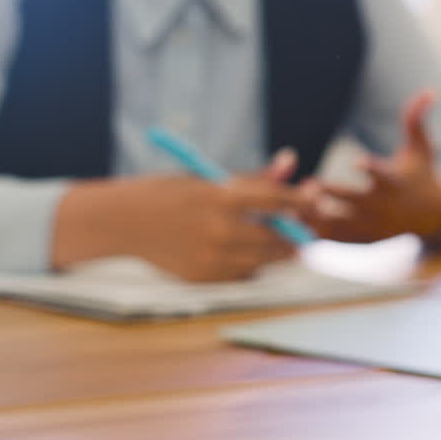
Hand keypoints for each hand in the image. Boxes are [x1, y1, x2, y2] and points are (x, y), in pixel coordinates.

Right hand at [52, 160, 306, 281]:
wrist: (125, 222)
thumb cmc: (171, 192)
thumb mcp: (209, 178)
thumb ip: (253, 177)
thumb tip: (291, 162)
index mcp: (221, 197)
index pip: (276, 199)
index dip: (302, 199)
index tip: (316, 198)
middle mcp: (220, 230)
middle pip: (278, 237)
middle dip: (297, 231)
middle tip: (307, 226)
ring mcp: (213, 258)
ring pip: (264, 260)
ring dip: (278, 250)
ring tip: (281, 240)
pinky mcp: (206, 277)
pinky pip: (244, 274)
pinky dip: (252, 264)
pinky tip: (248, 252)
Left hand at [300, 89, 440, 245]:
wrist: (435, 217)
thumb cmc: (423, 174)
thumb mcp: (422, 146)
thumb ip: (416, 119)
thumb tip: (430, 91)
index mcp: (393, 181)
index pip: (382, 174)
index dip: (371, 167)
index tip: (358, 161)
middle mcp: (381, 205)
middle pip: (354, 199)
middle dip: (332, 193)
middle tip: (309, 185)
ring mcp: (372, 225)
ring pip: (341, 222)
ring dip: (319, 215)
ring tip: (295, 206)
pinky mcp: (364, 239)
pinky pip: (338, 239)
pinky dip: (318, 233)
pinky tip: (296, 225)